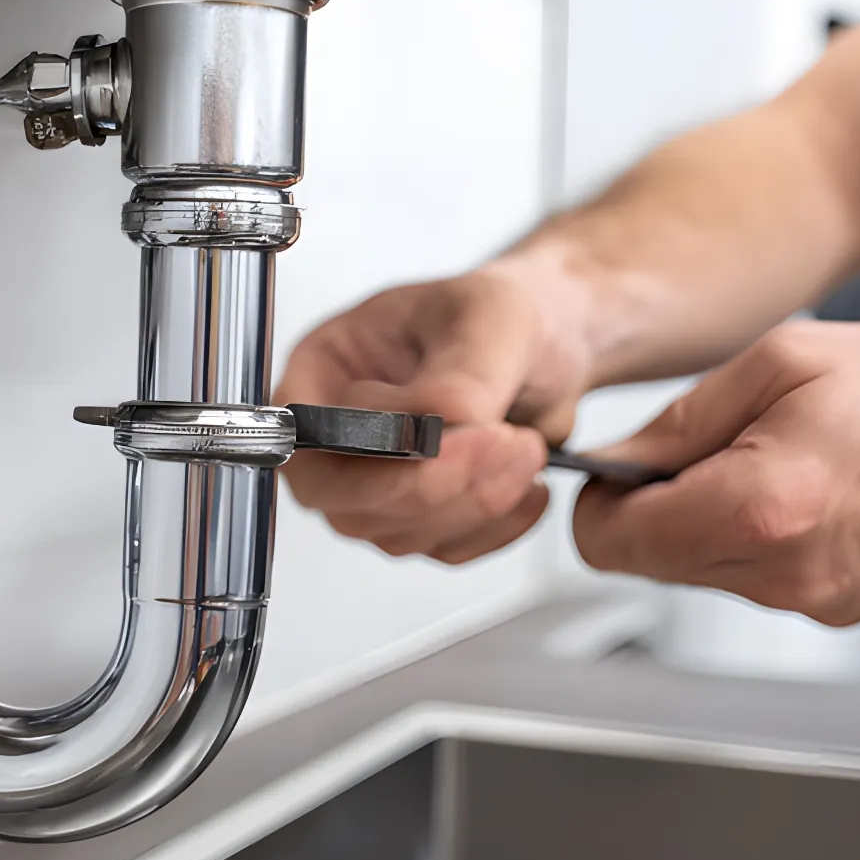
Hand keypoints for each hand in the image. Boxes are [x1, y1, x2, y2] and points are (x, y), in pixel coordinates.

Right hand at [275, 267, 591, 563]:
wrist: (551, 342)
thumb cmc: (499, 312)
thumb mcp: (485, 316)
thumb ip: (457, 376)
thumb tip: (434, 425)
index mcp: (324, 369)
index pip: (308, 433)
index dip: (371, 445)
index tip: (449, 429)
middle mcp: (337, 434)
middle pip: (345, 498)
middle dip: (432, 484)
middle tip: (503, 442)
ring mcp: (373, 483)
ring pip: (398, 531)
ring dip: (473, 502)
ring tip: (526, 448)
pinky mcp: (421, 517)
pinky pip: (444, 548)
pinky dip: (494, 526)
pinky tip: (527, 483)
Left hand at [575, 320, 859, 625]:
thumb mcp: (785, 363)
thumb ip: (681, 420)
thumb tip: (616, 459)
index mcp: (754, 510)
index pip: (608, 542)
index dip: (599, 500)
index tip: (617, 468)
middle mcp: (778, 573)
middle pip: (647, 562)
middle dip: (650, 507)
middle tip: (697, 449)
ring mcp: (810, 600)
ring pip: (696, 571)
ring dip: (700, 520)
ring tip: (761, 460)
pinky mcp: (835, 607)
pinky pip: (751, 577)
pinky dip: (748, 537)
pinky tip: (796, 487)